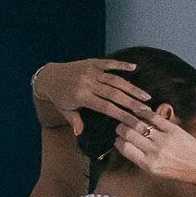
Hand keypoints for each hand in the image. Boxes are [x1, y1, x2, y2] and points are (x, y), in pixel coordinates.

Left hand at [35, 58, 156, 137]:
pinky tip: (134, 67)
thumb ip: (74, 121)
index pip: (107, 108)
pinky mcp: (92, 62)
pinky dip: (121, 65)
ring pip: (115, 79)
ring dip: (132, 87)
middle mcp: (88, 83)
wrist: (48, 76)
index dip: (123, 115)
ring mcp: (91, 71)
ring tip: (145, 95)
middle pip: (115, 94)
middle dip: (133, 102)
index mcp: (82, 97)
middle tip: (147, 109)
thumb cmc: (58, 97)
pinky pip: (109, 63)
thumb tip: (80, 134)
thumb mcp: (65, 111)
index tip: (136, 122)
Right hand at [115, 111, 195, 189]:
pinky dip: (144, 112)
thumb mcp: (156, 172)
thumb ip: (141, 160)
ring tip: (127, 118)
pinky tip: (139, 111)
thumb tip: (127, 147)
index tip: (118, 139)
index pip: (125, 148)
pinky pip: (154, 118)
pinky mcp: (173, 129)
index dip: (118, 141)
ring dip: (130, 119)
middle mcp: (154, 152)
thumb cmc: (178, 172)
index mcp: (148, 164)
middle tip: (120, 126)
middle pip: (129, 134)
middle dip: (121, 128)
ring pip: (139, 124)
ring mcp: (163, 139)